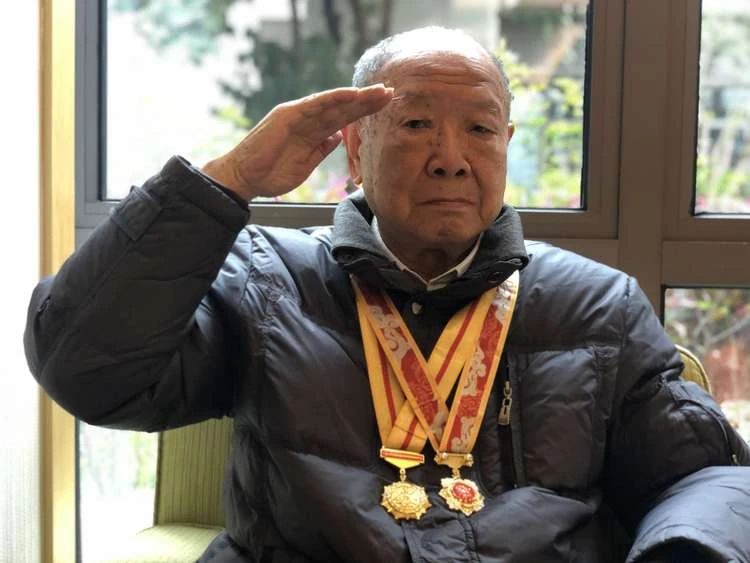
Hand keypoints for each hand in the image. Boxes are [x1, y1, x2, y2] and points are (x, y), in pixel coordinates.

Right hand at [202, 85, 393, 200]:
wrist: (245, 178)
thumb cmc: (271, 173)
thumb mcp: (306, 164)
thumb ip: (321, 149)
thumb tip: (338, 137)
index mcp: (312, 131)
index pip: (343, 119)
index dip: (364, 112)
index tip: (385, 107)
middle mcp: (306, 119)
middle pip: (342, 108)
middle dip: (367, 101)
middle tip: (390, 92)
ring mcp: (297, 115)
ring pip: (333, 103)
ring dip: (356, 97)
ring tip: (379, 91)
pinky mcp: (287, 115)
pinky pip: (314, 105)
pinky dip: (334, 99)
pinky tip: (352, 95)